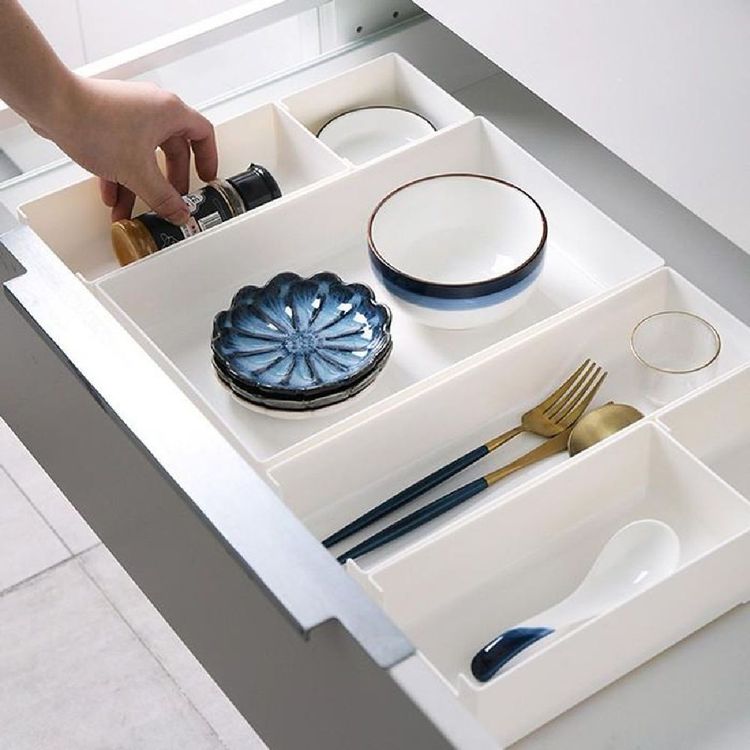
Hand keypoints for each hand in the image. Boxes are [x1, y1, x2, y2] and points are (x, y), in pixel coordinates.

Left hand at [45, 77, 217, 223]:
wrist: (51, 105)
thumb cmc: (95, 123)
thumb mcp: (138, 172)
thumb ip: (163, 198)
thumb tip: (179, 213)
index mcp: (170, 112)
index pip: (203, 134)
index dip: (208, 159)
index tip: (205, 179)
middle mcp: (152, 109)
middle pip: (172, 151)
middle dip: (168, 182)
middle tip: (171, 201)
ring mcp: (129, 113)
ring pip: (144, 156)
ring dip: (140, 185)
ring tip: (135, 210)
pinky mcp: (107, 120)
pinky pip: (123, 152)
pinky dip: (121, 175)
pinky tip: (112, 197)